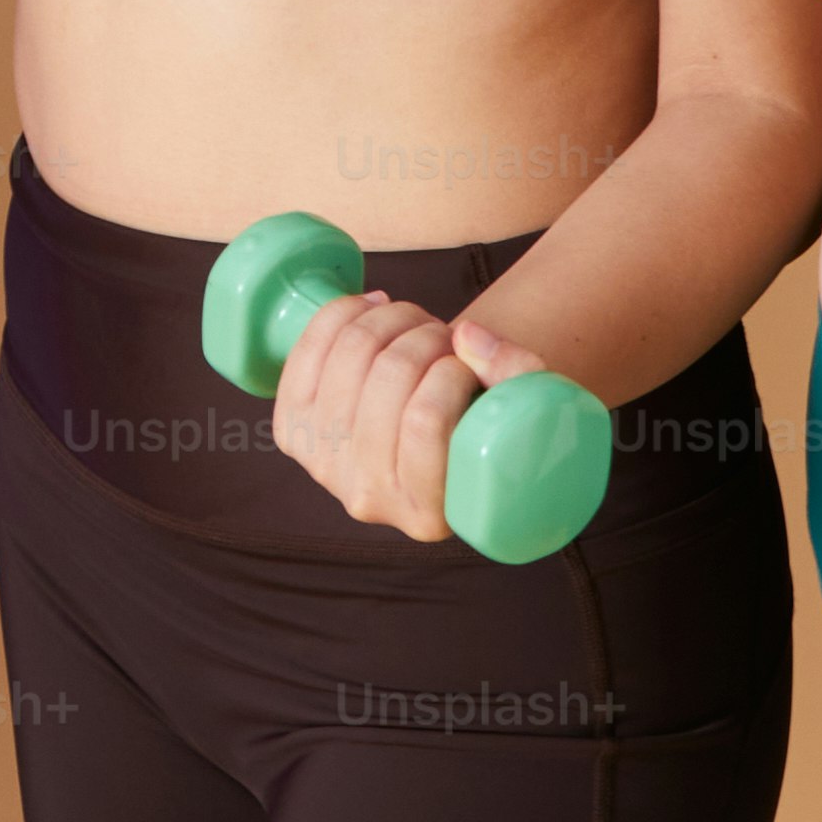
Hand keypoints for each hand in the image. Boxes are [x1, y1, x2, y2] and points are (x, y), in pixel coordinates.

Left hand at [270, 286, 553, 544]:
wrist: (428, 440)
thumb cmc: (487, 428)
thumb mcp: (530, 413)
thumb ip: (520, 376)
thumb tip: (467, 337)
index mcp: (428, 515)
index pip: (425, 421)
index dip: (448, 372)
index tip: (466, 361)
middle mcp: (367, 498)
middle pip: (387, 382)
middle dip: (422, 336)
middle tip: (445, 335)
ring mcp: (322, 465)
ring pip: (349, 358)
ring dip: (389, 320)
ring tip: (418, 323)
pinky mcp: (291, 431)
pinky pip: (305, 352)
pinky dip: (340, 315)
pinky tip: (371, 307)